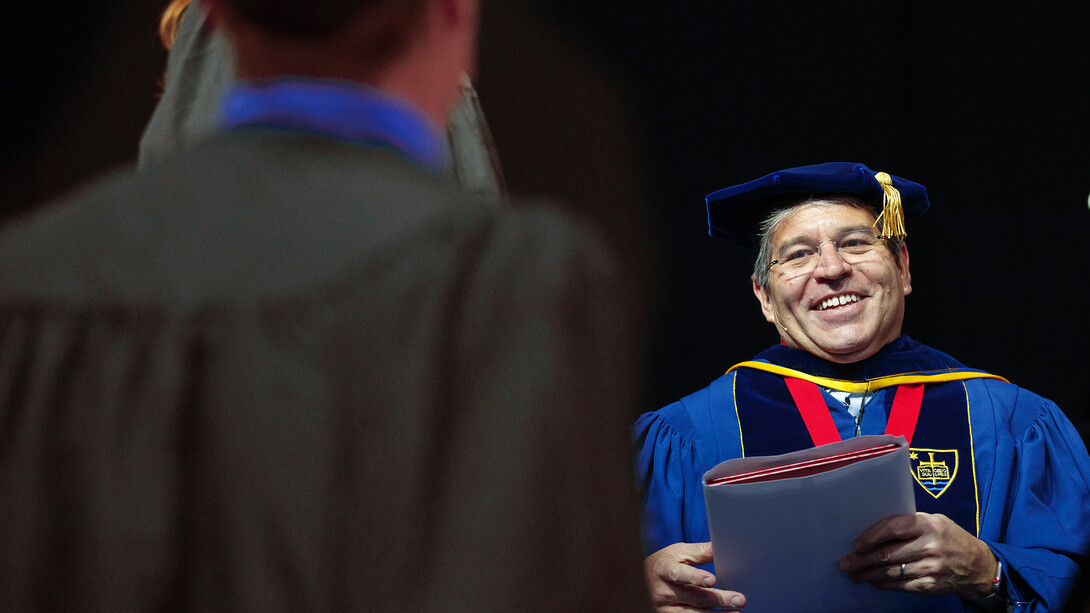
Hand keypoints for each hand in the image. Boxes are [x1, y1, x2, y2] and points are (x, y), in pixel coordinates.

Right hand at [643, 542, 746, 611]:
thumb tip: (719, 546)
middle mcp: (664, 592)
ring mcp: (666, 608)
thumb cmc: (666, 562)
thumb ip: (700, 552)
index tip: (713, 580)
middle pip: (694, 597)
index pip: (680, 574)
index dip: (695, 577)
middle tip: (739, 599)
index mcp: (664, 570)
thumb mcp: (679, 552)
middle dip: (718, 599)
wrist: (646, 577)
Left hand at [838, 513, 997, 600]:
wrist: (976, 565)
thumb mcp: (934, 521)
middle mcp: (929, 546)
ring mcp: (930, 567)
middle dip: (862, 559)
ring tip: (853, 574)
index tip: (857, 543)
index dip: (872, 536)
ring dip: (868, 574)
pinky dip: (883, 584)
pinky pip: (900, 585)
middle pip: (888, 554)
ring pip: (891, 572)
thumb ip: (909, 523)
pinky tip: (873, 581)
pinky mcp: (929, 585)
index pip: (894, 528)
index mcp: (928, 525)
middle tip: (846, 562)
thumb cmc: (948, 538)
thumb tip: (875, 529)